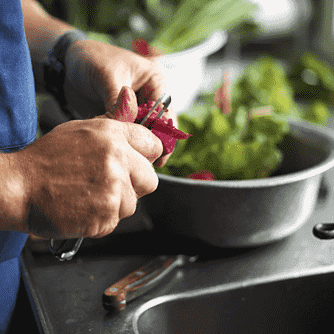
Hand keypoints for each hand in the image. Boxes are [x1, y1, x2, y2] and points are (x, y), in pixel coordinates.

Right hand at [20, 87, 162, 238]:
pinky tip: (83, 207)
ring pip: (133, 203)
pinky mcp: (106, 215)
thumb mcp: (81, 130)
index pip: (154, 145)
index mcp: (113, 135)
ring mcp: (113, 188)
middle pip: (151, 179)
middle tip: (113, 185)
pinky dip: (102, 218)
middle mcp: (117, 159)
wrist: (18, 187)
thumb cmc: (47, 159)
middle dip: (136, 185)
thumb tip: (131, 104)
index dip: (148, 157)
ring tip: (90, 196)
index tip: (140, 164)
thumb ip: (113, 124)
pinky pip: (116, 220)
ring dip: (116, 204)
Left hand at [63, 39, 175, 166]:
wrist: (68, 64)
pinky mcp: (123, 120)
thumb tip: (126, 126)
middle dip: (150, 143)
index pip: (165, 113)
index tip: (150, 149)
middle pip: (158, 127)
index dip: (160, 133)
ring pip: (143, 134)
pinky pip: (128, 136)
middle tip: (141, 159)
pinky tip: (116, 149)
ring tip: (127, 155)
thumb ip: (117, 102)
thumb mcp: (107, 76)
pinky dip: (123, 143)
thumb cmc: (92, 59)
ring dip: (136, 144)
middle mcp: (150, 98)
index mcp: (155, 82)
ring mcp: (137, 110)